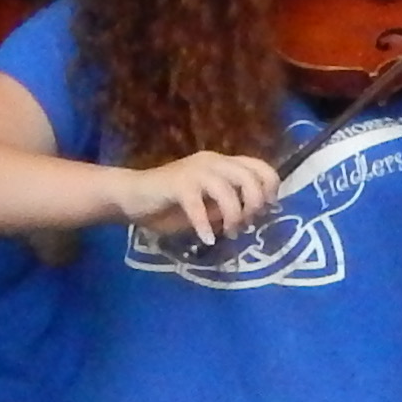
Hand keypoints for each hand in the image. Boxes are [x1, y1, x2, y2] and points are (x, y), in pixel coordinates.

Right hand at [126, 148, 281, 247]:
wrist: (131, 197)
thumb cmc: (171, 205)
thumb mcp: (208, 209)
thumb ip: (229, 207)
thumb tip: (253, 217)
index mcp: (223, 164)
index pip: (260, 167)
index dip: (270, 189)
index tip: (266, 211)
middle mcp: (213, 162)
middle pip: (250, 177)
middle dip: (254, 205)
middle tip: (245, 225)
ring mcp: (194, 171)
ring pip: (227, 188)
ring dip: (233, 215)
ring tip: (228, 233)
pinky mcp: (177, 184)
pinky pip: (197, 205)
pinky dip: (205, 225)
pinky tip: (207, 239)